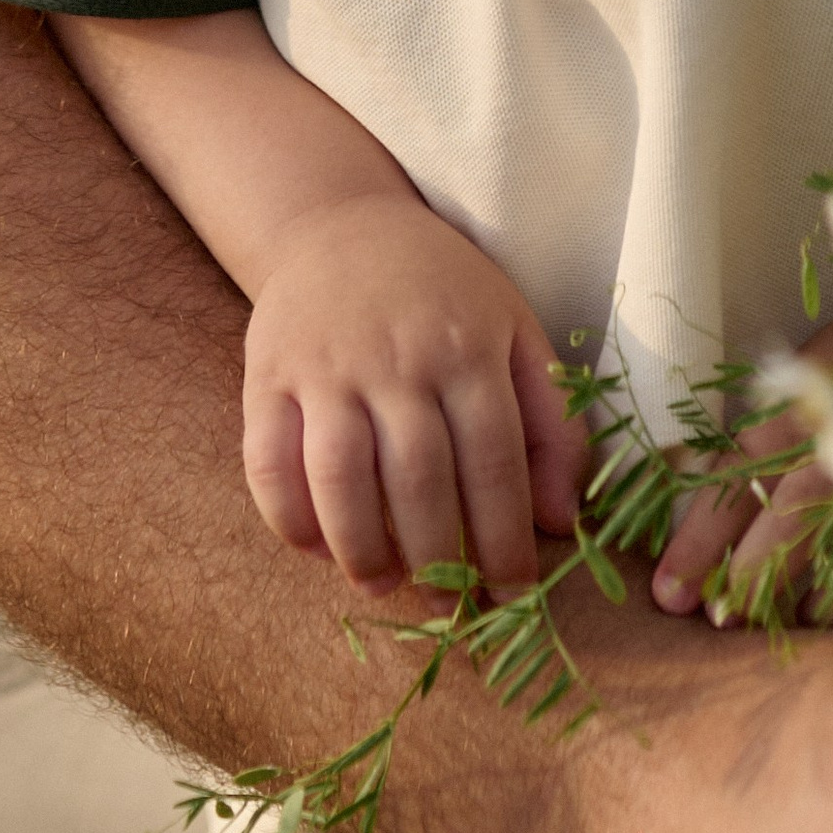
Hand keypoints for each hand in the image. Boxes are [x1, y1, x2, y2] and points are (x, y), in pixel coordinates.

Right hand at [240, 186, 589, 590]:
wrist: (342, 224)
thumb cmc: (444, 292)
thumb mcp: (516, 331)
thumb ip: (551, 422)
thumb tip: (564, 520)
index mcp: (469, 346)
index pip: (495, 463)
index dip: (506, 542)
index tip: (513, 598)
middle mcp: (398, 357)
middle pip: (419, 480)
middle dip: (439, 563)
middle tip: (449, 608)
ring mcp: (327, 366)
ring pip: (341, 478)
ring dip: (362, 550)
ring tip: (384, 585)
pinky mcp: (268, 374)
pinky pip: (268, 462)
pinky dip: (289, 519)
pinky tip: (317, 549)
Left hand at [653, 306, 832, 631]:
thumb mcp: (826, 366)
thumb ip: (770, 428)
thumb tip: (691, 485)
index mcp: (822, 395)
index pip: (743, 470)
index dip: (700, 538)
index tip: (668, 591)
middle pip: (796, 525)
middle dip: (752, 585)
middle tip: (725, 622)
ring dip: (820, 613)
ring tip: (796, 633)